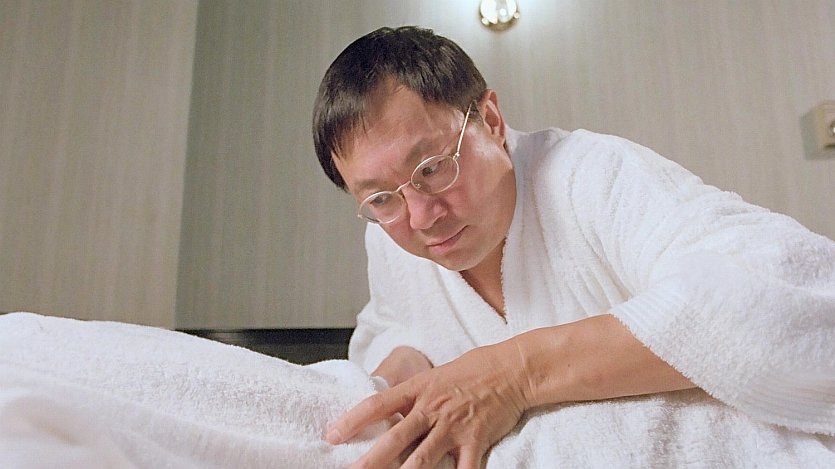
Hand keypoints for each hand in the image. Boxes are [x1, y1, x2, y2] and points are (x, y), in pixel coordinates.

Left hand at [326, 339, 530, 467]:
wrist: (511, 370)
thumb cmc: (473, 371)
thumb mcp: (434, 377)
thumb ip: (412, 396)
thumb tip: (388, 411)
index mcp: (418, 389)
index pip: (378, 404)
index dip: (353, 419)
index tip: (332, 434)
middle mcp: (432, 408)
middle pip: (394, 438)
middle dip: (370, 460)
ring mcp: (453, 427)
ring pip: (422, 458)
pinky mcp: (475, 441)